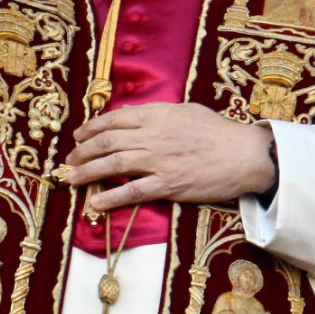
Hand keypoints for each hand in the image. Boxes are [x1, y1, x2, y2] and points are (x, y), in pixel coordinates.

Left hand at [63, 102, 277, 209]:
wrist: (245, 155)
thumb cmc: (219, 131)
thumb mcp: (188, 110)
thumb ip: (159, 113)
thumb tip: (135, 115)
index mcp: (158, 115)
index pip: (115, 119)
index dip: (92, 128)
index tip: (79, 135)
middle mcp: (154, 136)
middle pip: (107, 142)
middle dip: (83, 151)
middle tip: (70, 160)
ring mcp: (159, 161)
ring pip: (113, 165)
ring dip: (88, 172)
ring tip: (71, 179)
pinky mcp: (168, 185)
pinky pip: (133, 192)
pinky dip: (111, 197)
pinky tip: (95, 202)